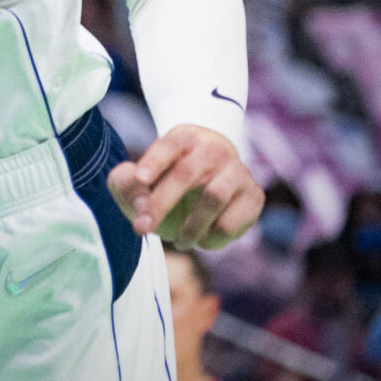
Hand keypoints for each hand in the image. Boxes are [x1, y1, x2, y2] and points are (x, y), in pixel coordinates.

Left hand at [109, 123, 262, 249]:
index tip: (139, 179)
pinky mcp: (254, 195)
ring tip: (179, 241)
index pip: (168, 145)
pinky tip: (203, 240)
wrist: (212, 181)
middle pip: (186, 173)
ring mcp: (237, 171)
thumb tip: (138, 202)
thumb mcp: (139, 177)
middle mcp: (212, 150)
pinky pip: (232, 221)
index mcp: (183, 138)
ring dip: (190, 226)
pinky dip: (212, 237)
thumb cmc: (166, 180)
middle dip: (161, 203)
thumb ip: (126, 183)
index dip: (154, 162)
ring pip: (214, 196)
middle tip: (142, 227)